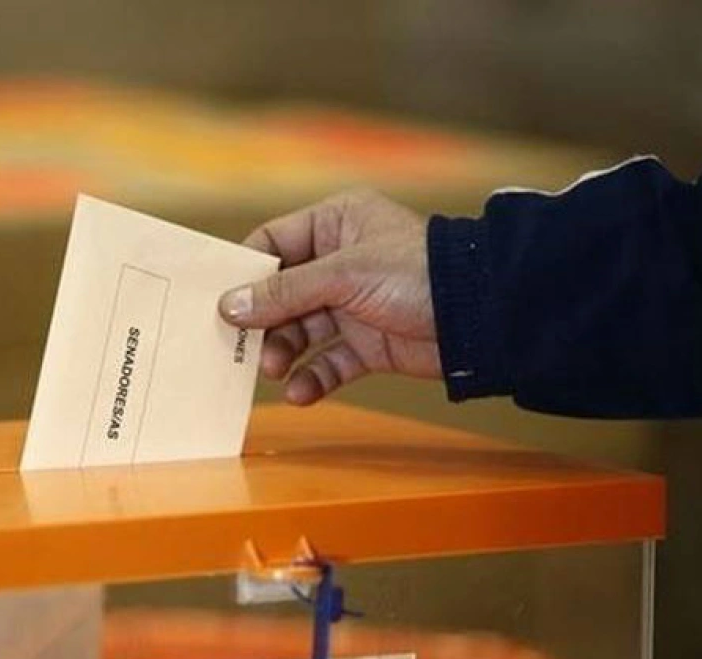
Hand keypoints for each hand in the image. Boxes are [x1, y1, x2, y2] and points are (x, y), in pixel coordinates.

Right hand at [217, 189, 436, 404]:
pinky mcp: (369, 343)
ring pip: (301, 331)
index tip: (219, 304)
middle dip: (263, 324)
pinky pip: (330, 362)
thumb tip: (229, 307)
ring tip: (274, 371)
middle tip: (243, 349)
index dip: (245, 274)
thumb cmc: (417, 273)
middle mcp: (340, 261)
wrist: (482, 316)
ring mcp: (354, 304)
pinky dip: (314, 378)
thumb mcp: (343, 275)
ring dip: (284, 353)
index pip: (272, 244)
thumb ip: (284, 293)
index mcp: (335, 224)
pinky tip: (301, 393)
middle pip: (281, 294)